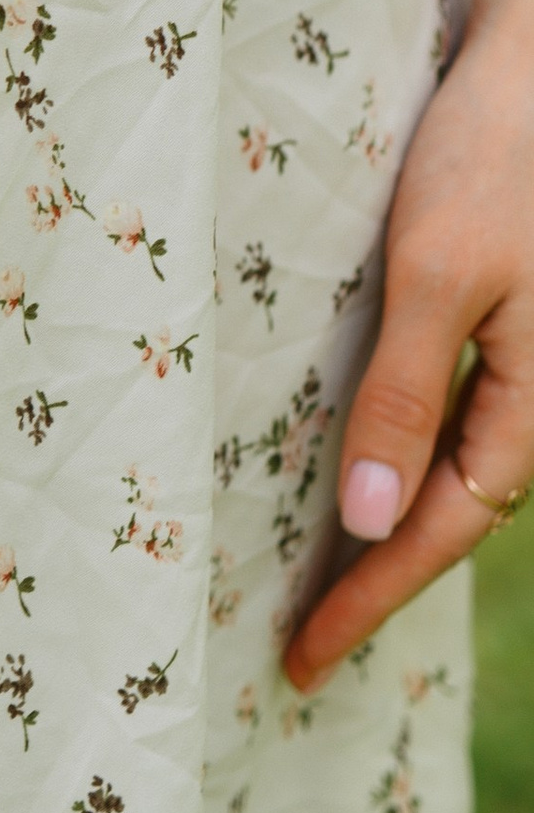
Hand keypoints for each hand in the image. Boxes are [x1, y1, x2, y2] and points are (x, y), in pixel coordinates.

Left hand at [285, 16, 533, 690]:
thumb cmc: (496, 154)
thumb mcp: (437, 271)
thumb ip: (404, 395)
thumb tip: (366, 516)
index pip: (442, 531)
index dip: (371, 597)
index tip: (302, 659)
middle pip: (455, 516)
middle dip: (381, 581)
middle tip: (300, 645)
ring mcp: (529, 363)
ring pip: (458, 474)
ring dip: (392, 527)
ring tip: (321, 580)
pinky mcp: (507, 324)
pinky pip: (457, 422)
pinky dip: (408, 464)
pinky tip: (364, 475)